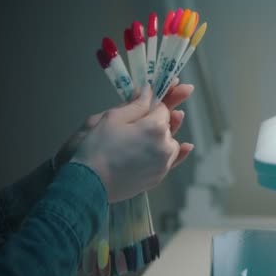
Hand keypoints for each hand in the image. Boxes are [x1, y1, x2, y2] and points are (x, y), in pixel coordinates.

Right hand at [54, 78, 194, 170]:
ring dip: (163, 135)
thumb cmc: (97, 148)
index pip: (162, 107)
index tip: (156, 93)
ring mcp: (164, 163)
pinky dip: (179, 152)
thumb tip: (150, 91)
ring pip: (169, 142)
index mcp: (155, 126)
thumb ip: (136, 104)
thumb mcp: (112, 118)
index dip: (156, 100)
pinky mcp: (159, 177)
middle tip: (152, 113)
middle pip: (167, 125)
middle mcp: (165, 145)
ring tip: (149, 133)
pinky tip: (186, 146)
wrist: (88, 184)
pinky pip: (173, 160)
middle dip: (159, 118)